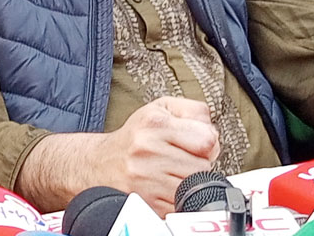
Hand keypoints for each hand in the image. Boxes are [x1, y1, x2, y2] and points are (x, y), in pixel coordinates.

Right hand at [98, 97, 218, 214]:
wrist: (100, 163)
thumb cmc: (134, 137)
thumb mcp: (161, 109)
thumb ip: (194, 111)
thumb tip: (214, 133)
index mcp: (155, 122)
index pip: (206, 139)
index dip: (207, 143)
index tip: (196, 144)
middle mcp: (148, 149)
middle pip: (203, 165)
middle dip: (197, 163)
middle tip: (181, 158)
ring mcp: (145, 178)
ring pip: (192, 186)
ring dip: (187, 181)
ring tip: (172, 171)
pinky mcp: (145, 201)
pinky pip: (180, 204)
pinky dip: (177, 198)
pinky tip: (165, 186)